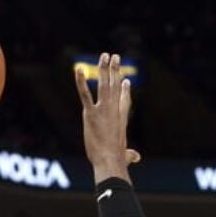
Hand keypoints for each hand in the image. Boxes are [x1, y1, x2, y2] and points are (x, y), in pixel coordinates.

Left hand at [75, 53, 141, 182]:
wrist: (111, 161)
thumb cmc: (117, 161)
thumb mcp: (125, 155)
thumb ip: (130, 155)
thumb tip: (136, 157)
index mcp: (122, 119)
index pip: (125, 101)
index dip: (124, 90)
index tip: (125, 81)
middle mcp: (114, 111)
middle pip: (115, 86)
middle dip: (115, 70)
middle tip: (115, 57)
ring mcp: (103, 110)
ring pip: (104, 85)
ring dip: (104, 69)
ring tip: (105, 55)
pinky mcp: (91, 114)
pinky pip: (85, 94)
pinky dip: (81, 81)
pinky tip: (79, 70)